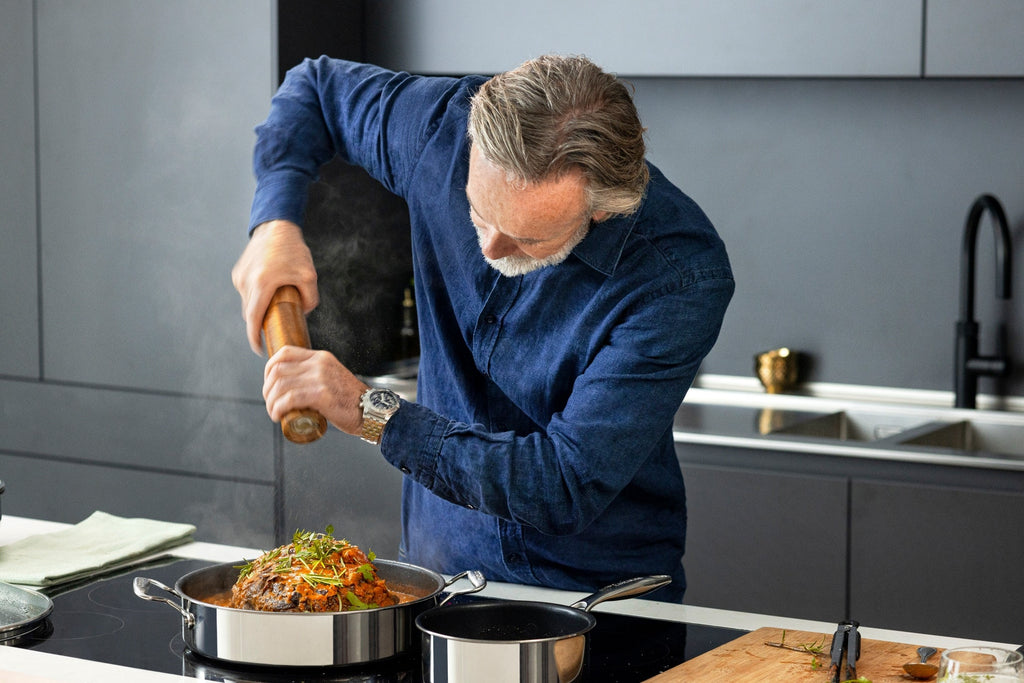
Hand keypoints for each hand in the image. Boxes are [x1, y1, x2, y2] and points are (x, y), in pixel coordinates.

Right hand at [231, 220, 319, 354]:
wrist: (276, 226)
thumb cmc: (293, 250)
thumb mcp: (309, 276)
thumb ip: (309, 300)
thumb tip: (303, 314)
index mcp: (261, 284)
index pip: (253, 319)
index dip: (255, 338)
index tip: (259, 349)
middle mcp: (246, 282)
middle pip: (250, 313)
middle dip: (260, 325)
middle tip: (274, 331)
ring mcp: (240, 277)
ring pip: (248, 303)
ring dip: (259, 309)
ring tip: (275, 308)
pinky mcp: (238, 272)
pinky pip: (246, 292)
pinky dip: (256, 297)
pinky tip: (269, 293)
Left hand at [263, 346, 369, 435]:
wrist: (371, 412)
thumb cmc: (351, 401)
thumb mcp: (331, 378)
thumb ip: (315, 376)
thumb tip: (293, 384)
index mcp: (321, 357)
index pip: (284, 352)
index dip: (269, 368)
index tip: (268, 383)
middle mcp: (319, 364)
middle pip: (278, 370)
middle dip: (267, 388)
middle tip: (271, 402)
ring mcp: (320, 378)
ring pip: (281, 385)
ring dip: (271, 401)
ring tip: (274, 412)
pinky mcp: (321, 394)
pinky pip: (290, 398)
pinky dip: (278, 408)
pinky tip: (278, 415)